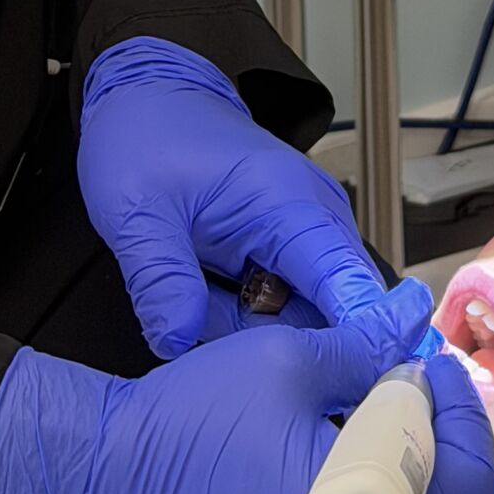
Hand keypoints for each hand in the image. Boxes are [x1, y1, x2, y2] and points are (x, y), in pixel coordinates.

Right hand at [0, 276, 493, 493]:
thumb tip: (410, 319)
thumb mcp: (287, 360)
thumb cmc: (184, 425)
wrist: (106, 484)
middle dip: (435, 445)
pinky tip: (333, 468)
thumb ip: (367, 346)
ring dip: (403, 481)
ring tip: (365, 422)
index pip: (466, 483)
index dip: (462, 416)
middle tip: (406, 390)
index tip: (433, 371)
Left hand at [79, 37, 383, 356]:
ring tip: (190, 299)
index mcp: (289, 204)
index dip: (357, 347)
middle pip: (329, 318)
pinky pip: (281, 305)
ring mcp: (306, 233)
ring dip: (247, 331)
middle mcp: (314, 218)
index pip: (348, 288)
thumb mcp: (137, 212)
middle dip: (274, 348)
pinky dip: (242, 317)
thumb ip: (161, 280)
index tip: (347, 396)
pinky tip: (201, 299)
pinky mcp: (288, 247)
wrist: (147, 97)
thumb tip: (178, 345)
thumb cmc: (147, 137)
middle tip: (206, 335)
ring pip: (301, 318)